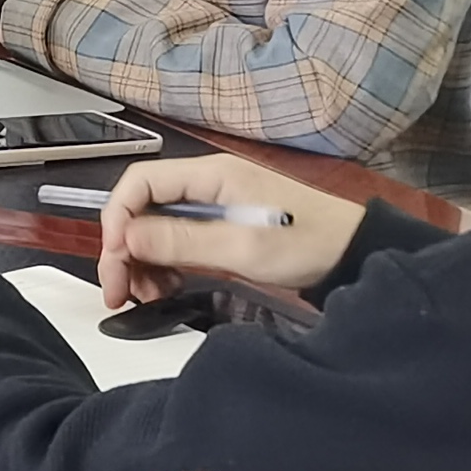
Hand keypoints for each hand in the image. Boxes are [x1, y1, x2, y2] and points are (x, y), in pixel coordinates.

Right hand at [94, 156, 360, 310]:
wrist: (354, 254)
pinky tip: (169, 287)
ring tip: (149, 295)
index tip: (116, 259)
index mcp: (211, 175)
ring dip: (143, 263)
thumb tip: (127, 238)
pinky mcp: (221, 226)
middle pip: (142, 209)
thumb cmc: (309, 243)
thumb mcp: (243, 246)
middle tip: (120, 292)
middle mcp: (206, 184)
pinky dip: (164, 266)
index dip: (118, 219)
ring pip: (155, 228)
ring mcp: (213, 205)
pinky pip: (176, 242)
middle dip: (124, 250)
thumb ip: (181, 240)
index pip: (139, 182)